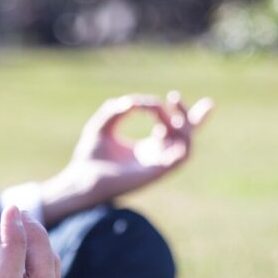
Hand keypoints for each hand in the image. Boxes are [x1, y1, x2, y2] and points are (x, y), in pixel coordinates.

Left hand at [41, 91, 213, 224]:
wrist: (81, 179)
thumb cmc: (89, 157)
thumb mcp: (102, 125)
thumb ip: (117, 109)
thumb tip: (134, 102)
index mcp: (146, 149)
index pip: (173, 132)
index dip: (182, 114)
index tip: (168, 97)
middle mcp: (156, 158)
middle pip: (186, 138)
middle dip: (196, 119)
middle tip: (187, 98)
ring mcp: (158, 166)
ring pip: (186, 145)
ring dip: (183, 124)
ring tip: (166, 109)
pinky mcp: (158, 173)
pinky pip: (182, 157)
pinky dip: (181, 139)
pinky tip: (164, 126)